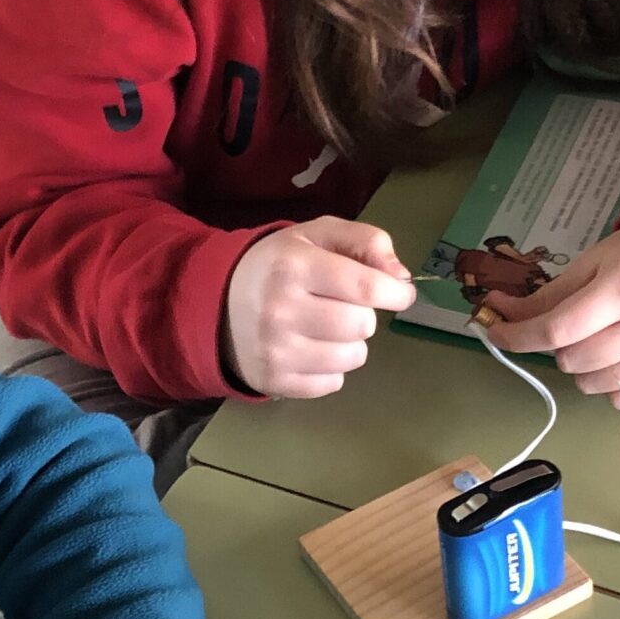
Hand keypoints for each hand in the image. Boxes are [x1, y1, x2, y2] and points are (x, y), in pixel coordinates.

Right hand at [223, 218, 415, 399]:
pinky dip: (331, 368)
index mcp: (293, 266)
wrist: (219, 303)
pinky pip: (333, 383)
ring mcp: (275, 350)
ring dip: (351, 343)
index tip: (400, 293)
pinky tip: (311, 349)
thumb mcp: (318, 235)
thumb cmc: (280, 265)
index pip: (366, 287)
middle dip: (363, 314)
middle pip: (362, 324)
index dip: (395, 292)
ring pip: (353, 356)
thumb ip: (366, 241)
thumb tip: (400, 278)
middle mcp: (281, 309)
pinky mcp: (274, 381)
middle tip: (342, 305)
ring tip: (327, 328)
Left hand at [474, 210, 619, 405]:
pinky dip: (609, 382)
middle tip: (576, 323)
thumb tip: (498, 313)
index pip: (555, 330)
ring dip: (582, 367)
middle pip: (571, 361)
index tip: (495, 333)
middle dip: (559, 346)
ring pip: (591, 385)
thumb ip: (546, 297)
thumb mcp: (592, 263)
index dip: (517, 336)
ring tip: (602, 338)